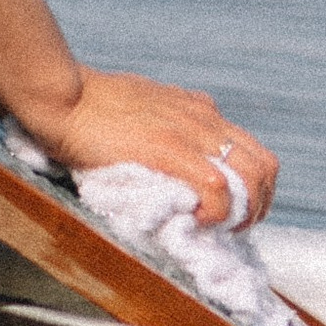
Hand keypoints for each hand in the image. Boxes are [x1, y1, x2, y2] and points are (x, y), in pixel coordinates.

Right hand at [24, 70, 278, 226]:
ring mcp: (189, 133)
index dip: (252, 189)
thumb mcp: (145, 104)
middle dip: (256, 205)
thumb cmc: (90, 105)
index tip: (231, 211)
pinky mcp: (170, 151)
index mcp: (198, 109)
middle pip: (263, 167)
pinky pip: (218, 189)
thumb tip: (178, 152)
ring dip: (242, 212)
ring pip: (251, 178)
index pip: (253, 152)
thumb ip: (169, 123)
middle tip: (230, 227)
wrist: (62, 97)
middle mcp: (203, 118)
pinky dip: (216, 212)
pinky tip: (195, 218)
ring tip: (217, 226)